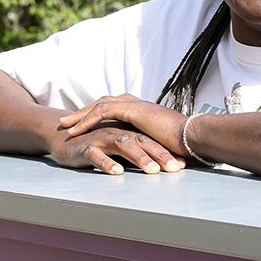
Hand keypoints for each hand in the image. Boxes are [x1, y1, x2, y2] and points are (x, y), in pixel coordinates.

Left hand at [54, 95, 188, 174]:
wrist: (193, 137)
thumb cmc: (185, 145)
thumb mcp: (163, 145)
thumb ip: (153, 146)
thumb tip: (153, 157)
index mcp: (145, 112)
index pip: (116, 108)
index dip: (99, 115)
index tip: (85, 124)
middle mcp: (138, 105)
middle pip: (104, 103)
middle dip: (84, 112)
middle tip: (68, 121)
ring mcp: (135, 105)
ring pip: (100, 105)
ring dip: (81, 115)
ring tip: (66, 125)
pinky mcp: (133, 109)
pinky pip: (103, 111)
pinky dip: (88, 120)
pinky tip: (76, 129)